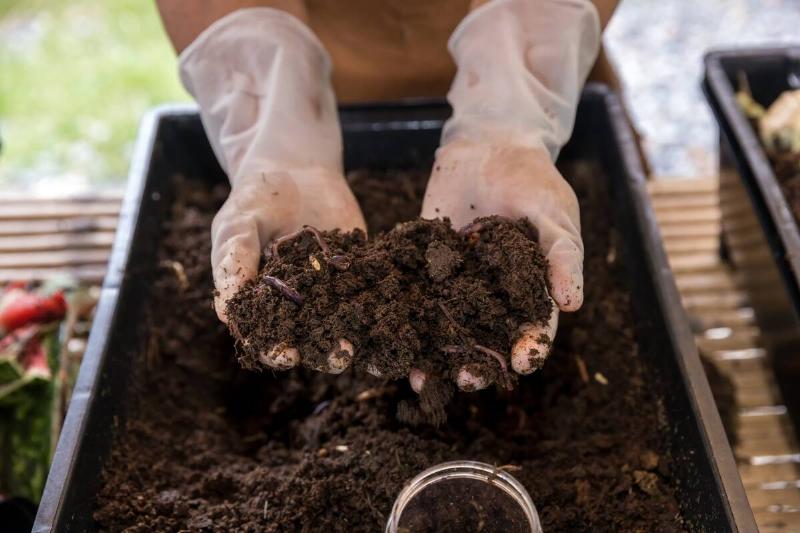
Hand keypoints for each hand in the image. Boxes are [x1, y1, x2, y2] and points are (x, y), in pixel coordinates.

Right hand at [179, 8, 364, 371]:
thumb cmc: (255, 198)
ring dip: (359, 341)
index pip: (265, 336)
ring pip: (344, 325)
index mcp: (262, 304)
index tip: (284, 355)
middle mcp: (298, 306)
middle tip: (339, 357)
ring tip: (373, 351)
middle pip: (309, 339)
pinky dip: (385, 310)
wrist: (296, 166)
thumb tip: (227, 312)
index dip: (273, 350)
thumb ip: (233, 264)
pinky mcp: (360, 274)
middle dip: (322, 352)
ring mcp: (331, 292)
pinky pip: (372, 296)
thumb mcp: (237, 225)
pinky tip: (398, 320)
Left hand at [414, 140, 581, 391]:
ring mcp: (457, 281)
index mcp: (530, 286)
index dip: (529, 348)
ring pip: (447, 327)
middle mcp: (493, 292)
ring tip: (420, 379)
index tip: (521, 363)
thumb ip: (562, 256)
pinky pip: (414, 297)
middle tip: (466, 380)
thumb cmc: (532, 178)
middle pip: (486, 338)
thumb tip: (572, 305)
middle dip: (477, 363)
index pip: (533, 326)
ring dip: (435, 355)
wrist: (487, 143)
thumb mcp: (555, 213)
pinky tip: (390, 337)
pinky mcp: (424, 264)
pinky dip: (402, 318)